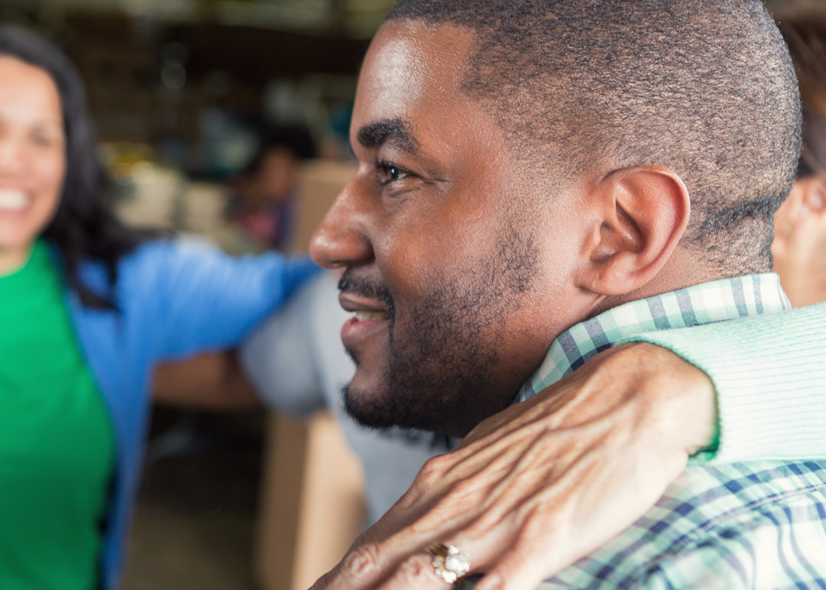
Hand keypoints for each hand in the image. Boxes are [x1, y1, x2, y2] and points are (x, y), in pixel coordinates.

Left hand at [310, 342, 715, 589]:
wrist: (627, 393)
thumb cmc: (561, 428)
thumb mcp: (488, 457)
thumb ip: (452, 494)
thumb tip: (418, 524)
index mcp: (439, 483)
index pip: (373, 541)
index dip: (337, 577)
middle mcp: (455, 502)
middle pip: (379, 562)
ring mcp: (496, 521)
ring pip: (421, 577)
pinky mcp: (542, 535)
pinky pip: (497, 585)